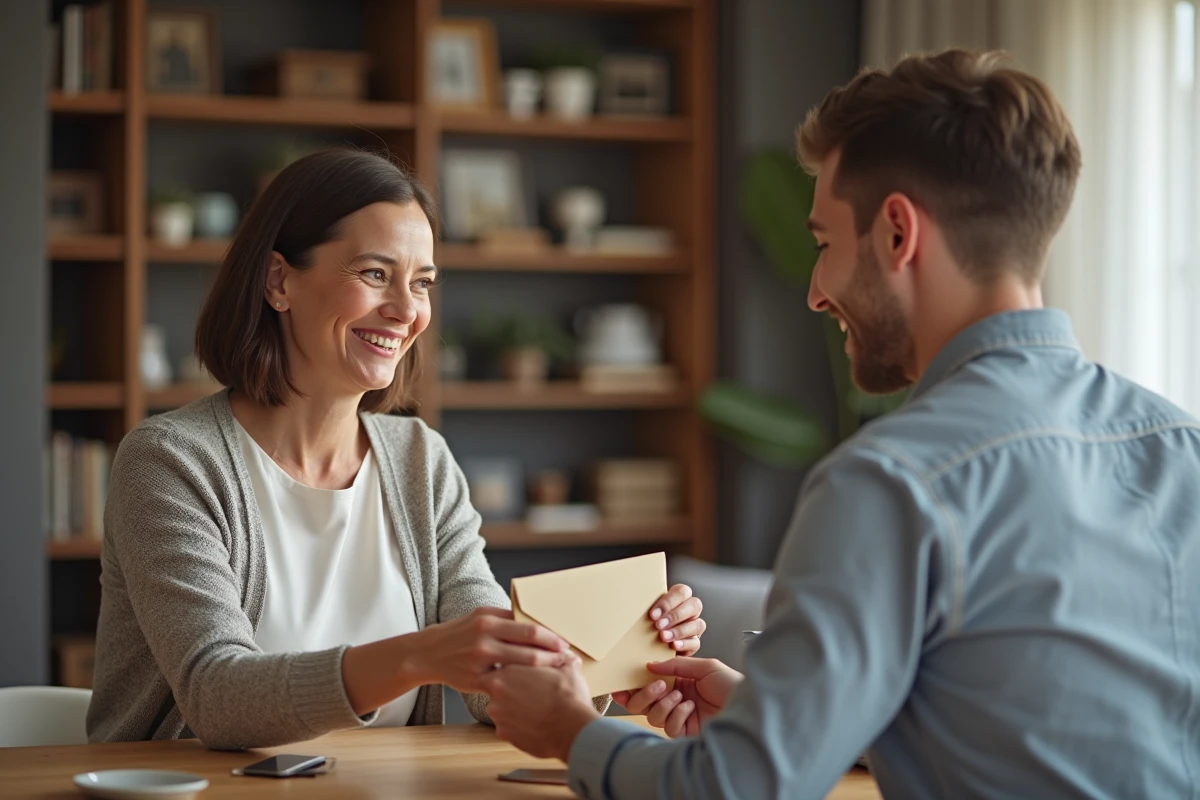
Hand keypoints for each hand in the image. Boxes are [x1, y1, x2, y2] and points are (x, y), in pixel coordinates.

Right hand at [405, 607, 571, 693]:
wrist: (428, 653)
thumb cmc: (460, 633)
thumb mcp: (480, 617)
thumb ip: (506, 619)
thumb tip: (538, 622)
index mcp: (489, 618)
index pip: (529, 626)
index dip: (551, 635)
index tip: (566, 642)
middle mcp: (485, 636)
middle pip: (530, 644)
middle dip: (554, 652)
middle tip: (570, 658)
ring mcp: (480, 659)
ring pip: (521, 665)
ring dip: (544, 669)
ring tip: (559, 672)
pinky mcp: (476, 679)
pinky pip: (505, 683)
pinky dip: (522, 685)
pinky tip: (534, 689)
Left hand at [481, 655, 599, 760]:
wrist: (573, 729)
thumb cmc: (568, 697)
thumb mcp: (567, 668)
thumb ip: (560, 658)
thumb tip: (565, 655)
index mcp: (507, 672)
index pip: (499, 666)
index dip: (512, 671)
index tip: (523, 675)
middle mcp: (496, 694)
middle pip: (496, 688)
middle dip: (511, 690)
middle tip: (531, 693)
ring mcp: (499, 717)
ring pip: (501, 709)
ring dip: (513, 708)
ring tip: (535, 709)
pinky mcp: (505, 735)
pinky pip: (507, 727)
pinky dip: (518, 725)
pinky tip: (534, 723)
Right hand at [613, 658, 742, 737]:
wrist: (750, 706)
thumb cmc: (732, 684)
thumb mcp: (704, 667)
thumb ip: (675, 666)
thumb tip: (649, 665)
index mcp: (678, 681)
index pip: (648, 685)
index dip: (632, 686)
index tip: (620, 684)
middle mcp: (675, 700)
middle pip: (643, 704)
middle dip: (644, 694)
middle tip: (658, 685)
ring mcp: (679, 717)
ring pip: (653, 716)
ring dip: (663, 704)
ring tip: (680, 695)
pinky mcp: (685, 732)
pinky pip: (669, 727)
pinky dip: (677, 715)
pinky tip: (690, 708)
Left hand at [649, 584, 705, 655]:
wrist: (647, 644)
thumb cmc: (646, 622)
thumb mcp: (646, 611)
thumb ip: (645, 604)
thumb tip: (631, 595)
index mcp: (679, 598)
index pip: (682, 591)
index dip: (669, 602)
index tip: (653, 614)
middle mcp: (690, 610)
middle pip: (694, 605)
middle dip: (675, 615)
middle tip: (658, 625)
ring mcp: (694, 626)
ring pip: (698, 624)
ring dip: (679, 631)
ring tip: (663, 636)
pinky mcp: (694, 643)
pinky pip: (696, 643)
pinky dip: (684, 644)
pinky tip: (672, 646)